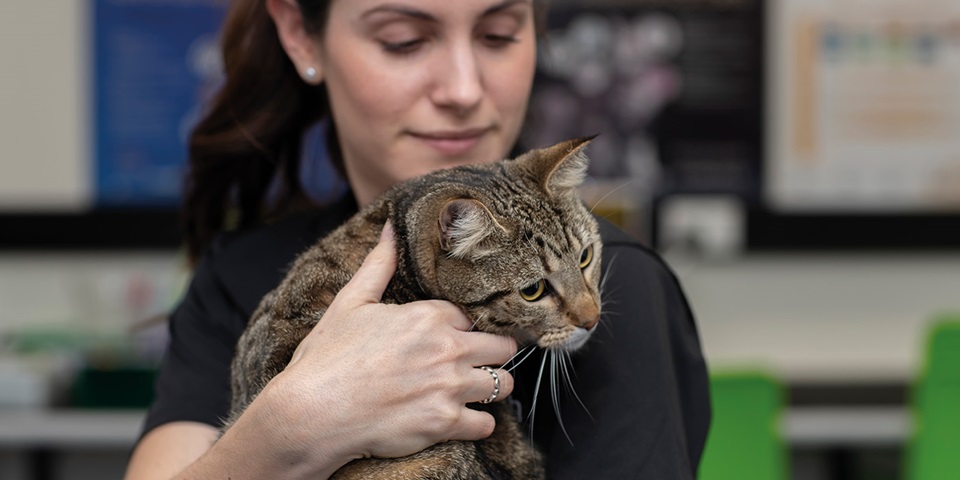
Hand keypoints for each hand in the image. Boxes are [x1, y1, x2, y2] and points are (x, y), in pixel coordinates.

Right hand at [258, 222, 517, 468]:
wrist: (311, 414)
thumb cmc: (326, 359)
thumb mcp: (350, 303)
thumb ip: (379, 265)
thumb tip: (391, 228)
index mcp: (429, 316)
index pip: (474, 314)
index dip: (467, 325)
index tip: (462, 334)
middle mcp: (447, 349)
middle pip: (503, 346)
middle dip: (493, 352)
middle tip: (477, 361)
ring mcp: (449, 388)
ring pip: (504, 384)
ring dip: (492, 386)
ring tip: (474, 389)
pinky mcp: (445, 423)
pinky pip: (486, 425)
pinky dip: (478, 424)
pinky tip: (463, 419)